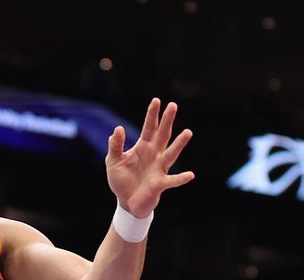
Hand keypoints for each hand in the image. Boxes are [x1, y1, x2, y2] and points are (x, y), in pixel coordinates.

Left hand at [106, 98, 194, 217]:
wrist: (126, 202)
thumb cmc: (121, 180)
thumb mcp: (113, 160)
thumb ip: (115, 145)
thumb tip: (119, 128)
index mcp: (143, 147)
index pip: (149, 128)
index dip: (152, 115)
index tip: (157, 100)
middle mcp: (154, 155)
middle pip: (163, 135)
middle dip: (167, 120)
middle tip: (173, 105)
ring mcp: (159, 168)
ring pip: (171, 153)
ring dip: (179, 144)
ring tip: (188, 132)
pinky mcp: (160, 184)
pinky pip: (172, 180)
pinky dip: (181, 178)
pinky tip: (190, 174)